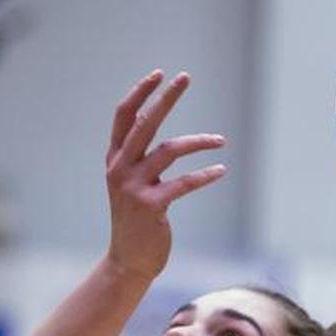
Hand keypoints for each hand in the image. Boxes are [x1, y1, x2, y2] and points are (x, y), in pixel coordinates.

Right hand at [105, 72, 225, 280]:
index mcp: (115, 160)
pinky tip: (220, 170)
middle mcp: (120, 169)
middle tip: (184, 77)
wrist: (128, 261)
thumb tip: (153, 126)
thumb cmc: (135, 220)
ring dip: (198, 141)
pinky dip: (205, 175)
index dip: (140, 94)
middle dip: (165, 98)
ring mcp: (133, 187)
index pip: (124, 117)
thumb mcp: (129, 184)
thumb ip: (137, 157)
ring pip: (169, 150)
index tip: (159, 74)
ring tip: (220, 140)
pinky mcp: (152, 206)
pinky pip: (184, 182)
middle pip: (144, 124)